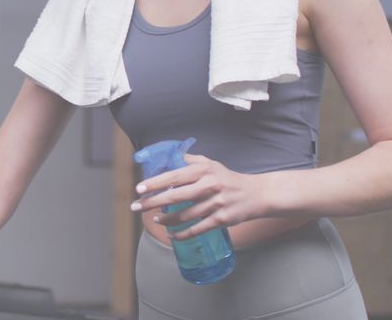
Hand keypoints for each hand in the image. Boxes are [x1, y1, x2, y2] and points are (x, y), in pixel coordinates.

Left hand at [131, 153, 271, 240]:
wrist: (255, 194)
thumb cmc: (228, 178)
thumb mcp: (210, 164)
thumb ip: (189, 160)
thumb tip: (167, 157)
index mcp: (203, 170)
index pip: (174, 176)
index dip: (155, 183)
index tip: (139, 188)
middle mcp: (208, 186)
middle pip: (175, 197)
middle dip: (153, 202)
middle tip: (136, 206)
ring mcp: (215, 204)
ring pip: (184, 215)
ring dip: (166, 220)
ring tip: (155, 220)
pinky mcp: (221, 219)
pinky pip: (197, 229)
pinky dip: (182, 234)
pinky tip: (172, 235)